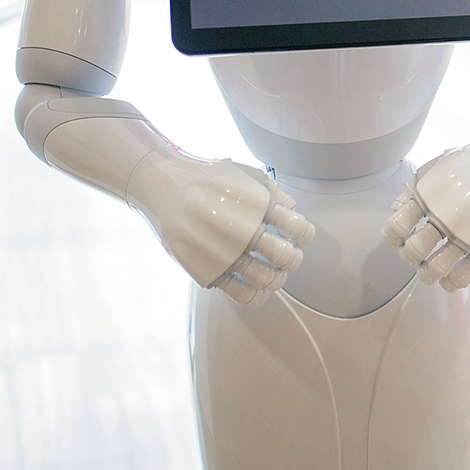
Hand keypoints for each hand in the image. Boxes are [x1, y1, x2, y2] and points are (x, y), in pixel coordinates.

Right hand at [128, 153, 315, 304]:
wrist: (165, 188)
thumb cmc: (208, 179)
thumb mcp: (244, 174)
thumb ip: (272, 191)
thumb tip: (294, 209)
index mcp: (257, 206)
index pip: (296, 227)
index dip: (304, 234)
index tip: (299, 235)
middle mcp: (242, 231)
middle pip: (284, 256)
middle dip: (293, 259)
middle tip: (289, 257)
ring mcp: (225, 253)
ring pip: (265, 278)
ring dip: (277, 279)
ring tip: (276, 274)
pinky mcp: (208, 270)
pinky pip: (240, 294)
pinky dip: (256, 296)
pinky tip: (259, 289)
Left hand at [381, 127, 469, 290]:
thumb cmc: (469, 166)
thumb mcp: (436, 167)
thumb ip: (412, 189)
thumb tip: (394, 213)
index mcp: (431, 195)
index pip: (398, 226)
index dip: (392, 237)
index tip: (400, 236)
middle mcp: (449, 215)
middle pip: (414, 250)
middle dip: (409, 256)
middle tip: (415, 254)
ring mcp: (469, 233)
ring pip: (436, 269)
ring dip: (426, 273)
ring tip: (429, 268)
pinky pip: (462, 277)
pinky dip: (450, 282)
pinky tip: (448, 276)